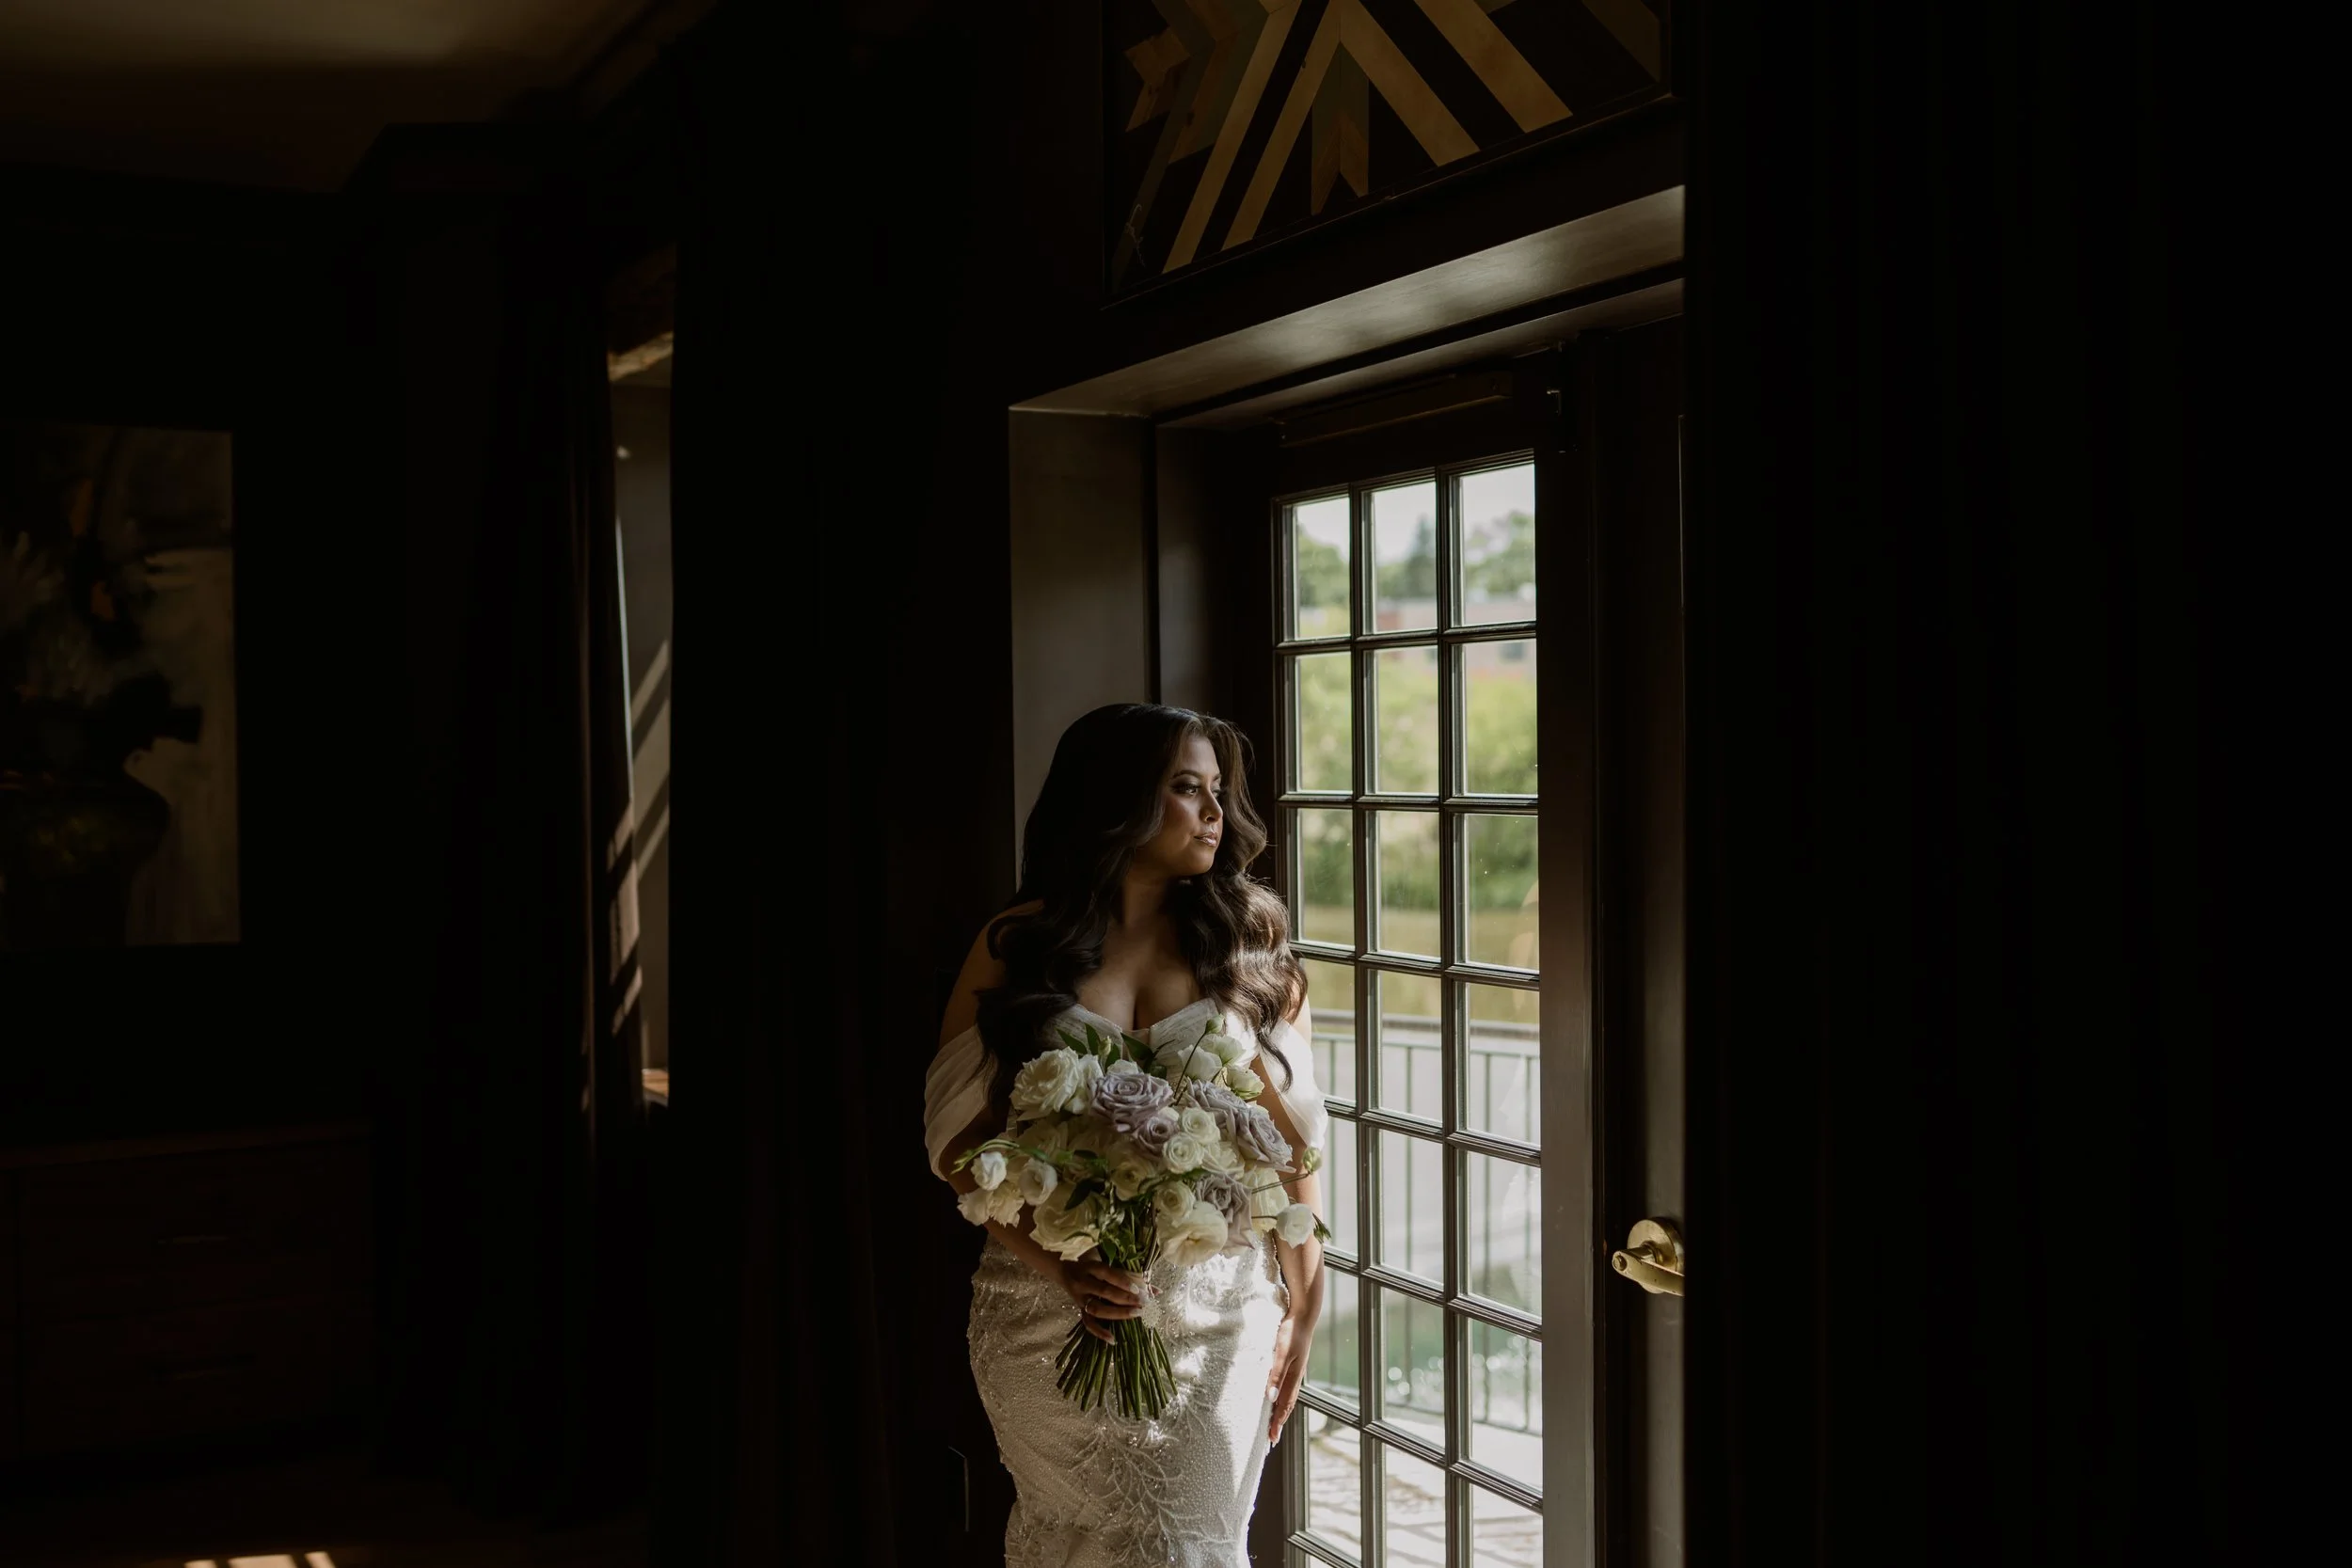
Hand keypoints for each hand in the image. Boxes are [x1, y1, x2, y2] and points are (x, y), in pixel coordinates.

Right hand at [1055, 1259, 1147, 1343]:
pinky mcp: (1078, 1309)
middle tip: (1143, 1303)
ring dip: (1117, 1313)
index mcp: (1091, 1266)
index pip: (1108, 1274)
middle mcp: (1083, 1282)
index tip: (1139, 1289)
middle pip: (1104, 1291)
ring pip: (1097, 1308)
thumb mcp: (1106, 1261)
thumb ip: (1130, 1274)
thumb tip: (1156, 1291)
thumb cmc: (1090, 1261)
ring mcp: (1080, 1297)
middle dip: (1125, 1298)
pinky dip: (1099, 1332)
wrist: (1061, 1266)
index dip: (1123, 1282)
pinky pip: (1088, 1323)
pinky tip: (1113, 1339)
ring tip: (1136, 1314)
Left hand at [1266, 1309, 1313, 1445]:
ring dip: (1280, 1411)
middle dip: (1279, 1422)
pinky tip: (1275, 1396)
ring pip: (1286, 1397)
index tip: (1272, 1439)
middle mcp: (1295, 1377)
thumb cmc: (1291, 1333)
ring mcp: (1295, 1371)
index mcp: (1293, 1378)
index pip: (1284, 1406)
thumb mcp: (1281, 1354)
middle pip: (1287, 1405)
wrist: (1303, 1315)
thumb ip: (1276, 1375)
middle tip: (1272, 1438)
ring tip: (1273, 1422)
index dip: (1277, 1423)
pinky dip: (1280, 1397)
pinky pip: (1286, 1386)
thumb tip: (1270, 1398)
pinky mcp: (1292, 1363)